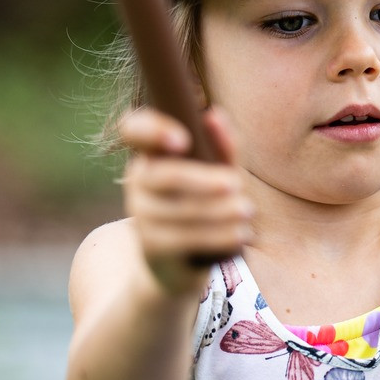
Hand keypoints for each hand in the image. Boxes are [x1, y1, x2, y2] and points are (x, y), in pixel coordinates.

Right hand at [118, 107, 252, 296]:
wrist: (181, 263)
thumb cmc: (205, 204)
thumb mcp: (217, 173)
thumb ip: (222, 146)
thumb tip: (215, 115)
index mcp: (153, 154)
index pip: (133, 129)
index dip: (152, 129)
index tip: (183, 140)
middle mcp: (139, 182)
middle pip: (165, 175)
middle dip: (205, 180)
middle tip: (237, 185)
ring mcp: (142, 216)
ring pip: (181, 210)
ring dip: (221, 211)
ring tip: (246, 211)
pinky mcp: (151, 247)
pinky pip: (186, 239)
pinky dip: (219, 235)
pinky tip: (241, 234)